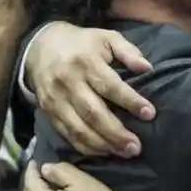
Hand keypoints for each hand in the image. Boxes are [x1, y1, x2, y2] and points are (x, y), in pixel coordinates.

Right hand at [26, 23, 155, 157]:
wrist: (40, 47)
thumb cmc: (82, 44)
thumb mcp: (106, 37)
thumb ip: (128, 51)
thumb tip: (147, 68)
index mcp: (85, 61)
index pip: (110, 86)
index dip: (131, 101)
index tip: (150, 114)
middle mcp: (68, 82)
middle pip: (93, 113)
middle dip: (116, 133)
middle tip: (136, 147)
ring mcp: (56, 100)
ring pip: (79, 128)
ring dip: (103, 144)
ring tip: (124, 153)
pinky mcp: (48, 112)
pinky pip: (67, 134)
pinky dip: (85, 147)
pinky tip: (103, 152)